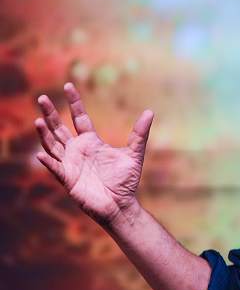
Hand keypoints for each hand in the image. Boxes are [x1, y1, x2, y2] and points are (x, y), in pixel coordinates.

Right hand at [34, 83, 153, 226]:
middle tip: (42, 98)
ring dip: (44, 134)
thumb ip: (140, 134)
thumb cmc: (126, 180)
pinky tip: (40, 154)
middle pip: (59, 128)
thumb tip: (150, 112)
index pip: (79, 117)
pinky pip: (54, 168)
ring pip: (52, 145)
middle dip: (50, 113)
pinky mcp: (68, 179)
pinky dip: (47, 161)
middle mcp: (78, 150)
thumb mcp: (134, 154)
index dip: (74, 102)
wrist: (121, 204)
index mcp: (92, 142)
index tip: (68, 86)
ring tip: (39, 120)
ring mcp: (70, 164)